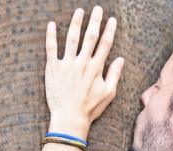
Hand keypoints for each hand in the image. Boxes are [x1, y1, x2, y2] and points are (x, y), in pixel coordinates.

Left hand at [45, 6, 123, 138]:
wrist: (70, 118)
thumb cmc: (90, 108)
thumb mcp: (108, 93)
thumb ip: (115, 75)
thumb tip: (121, 59)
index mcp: (96, 68)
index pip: (105, 44)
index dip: (109, 30)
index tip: (111, 19)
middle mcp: (82, 63)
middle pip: (90, 37)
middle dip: (95, 21)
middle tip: (97, 9)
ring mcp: (67, 65)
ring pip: (72, 38)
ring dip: (76, 23)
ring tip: (79, 11)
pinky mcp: (53, 69)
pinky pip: (51, 49)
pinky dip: (50, 36)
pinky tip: (51, 24)